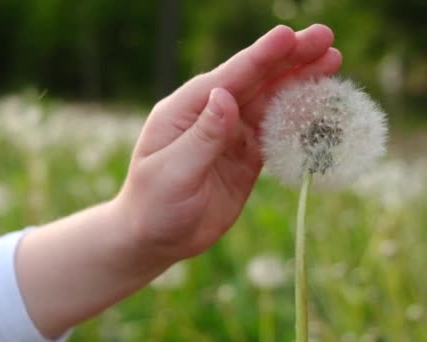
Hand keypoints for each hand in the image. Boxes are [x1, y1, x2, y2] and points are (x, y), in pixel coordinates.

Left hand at [116, 24, 340, 262]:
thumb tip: (225, 95)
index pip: (228, 78)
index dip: (260, 57)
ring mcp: (229, 135)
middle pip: (254, 81)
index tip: (288, 36)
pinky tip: (318, 104)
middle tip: (325, 38)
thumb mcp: (173, 173)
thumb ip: (202, 137)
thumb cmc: (154, 206)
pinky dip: (297, 119)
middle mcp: (209, 116)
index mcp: (184, 111)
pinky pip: (275, 132)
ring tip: (332, 61)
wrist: (157, 239)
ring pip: (269, 102)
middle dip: (289, 60)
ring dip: (299, 83)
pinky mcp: (245, 157)